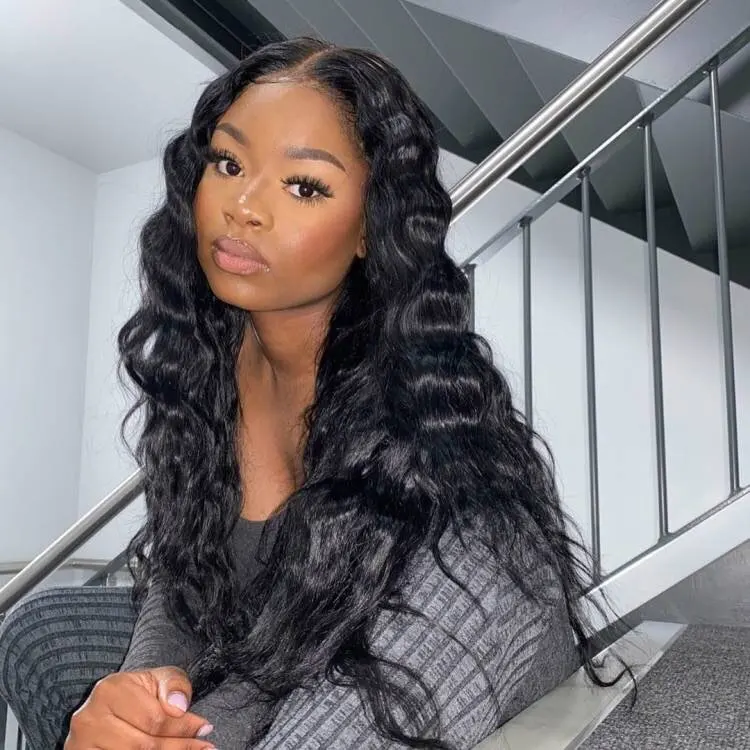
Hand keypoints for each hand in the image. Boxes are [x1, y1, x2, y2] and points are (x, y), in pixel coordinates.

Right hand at [64, 666, 215, 748]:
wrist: (110, 705)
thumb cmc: (139, 692)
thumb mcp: (159, 679)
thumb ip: (174, 686)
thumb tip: (179, 706)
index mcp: (109, 690)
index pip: (154, 719)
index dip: (184, 726)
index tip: (206, 728)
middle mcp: (89, 718)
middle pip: (143, 745)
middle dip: (178, 746)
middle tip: (204, 746)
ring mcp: (80, 744)